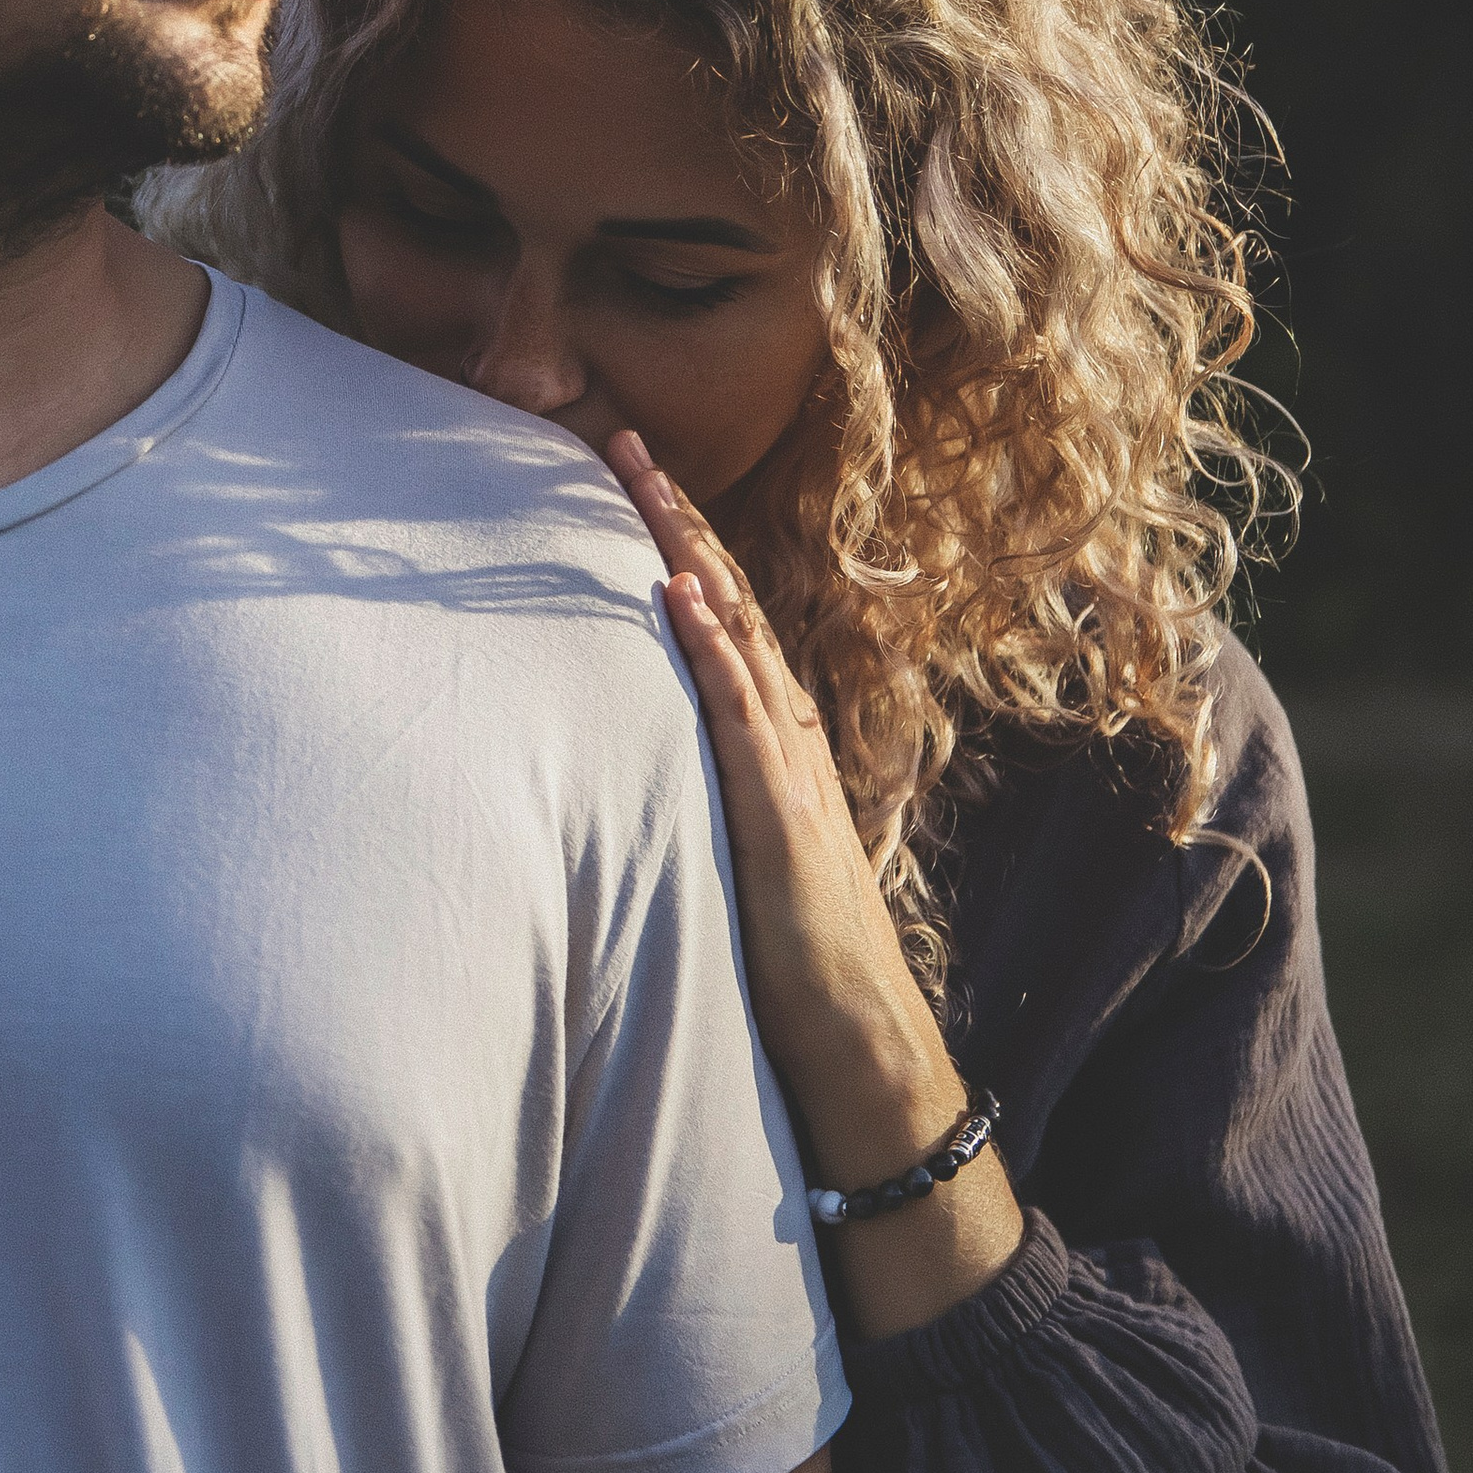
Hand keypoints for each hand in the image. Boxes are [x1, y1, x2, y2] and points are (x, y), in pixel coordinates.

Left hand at [608, 432, 959, 1136]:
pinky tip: (683, 599)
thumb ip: (717, 789)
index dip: (676, 543)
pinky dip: (714, 651)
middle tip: (617, 435)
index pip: (719, 616)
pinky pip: (743, 716)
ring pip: (734, 635)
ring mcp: (787, 767)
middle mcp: (785, 732)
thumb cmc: (794, 957)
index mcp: (773, 737)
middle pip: (724, 600)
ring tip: (640, 479)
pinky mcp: (779, 813)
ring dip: (686, 552)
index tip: (627, 474)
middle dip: (671, 515)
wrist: (855, 1038)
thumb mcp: (742, 847)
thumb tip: (664, 748)